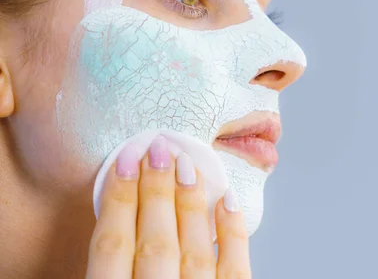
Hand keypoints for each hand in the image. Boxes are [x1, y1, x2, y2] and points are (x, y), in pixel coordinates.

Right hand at [85, 136, 250, 277]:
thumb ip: (105, 268)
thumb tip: (112, 219)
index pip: (112, 245)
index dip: (118, 198)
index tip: (125, 160)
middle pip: (155, 239)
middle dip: (156, 189)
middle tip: (158, 149)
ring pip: (194, 249)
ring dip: (189, 202)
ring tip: (186, 163)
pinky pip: (234, 269)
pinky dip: (233, 231)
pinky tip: (228, 199)